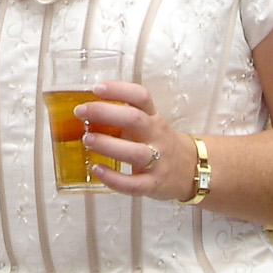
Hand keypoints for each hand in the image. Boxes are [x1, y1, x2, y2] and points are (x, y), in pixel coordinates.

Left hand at [72, 81, 200, 203]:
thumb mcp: (149, 123)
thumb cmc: (159, 143)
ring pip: (135, 152)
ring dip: (108, 145)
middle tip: (81, 112)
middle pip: (135, 119)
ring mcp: (158, 161)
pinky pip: (133, 184)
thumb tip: (86, 112)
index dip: (119, 90)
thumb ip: (123, 117)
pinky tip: (97, 170)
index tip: (96, 88)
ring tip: (86, 140)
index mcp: (153, 118)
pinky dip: (113, 179)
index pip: (141, 97)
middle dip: (105, 112)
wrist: (192, 170)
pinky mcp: (154, 184)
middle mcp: (156, 136)